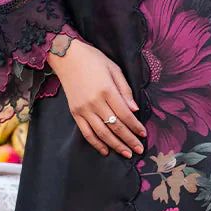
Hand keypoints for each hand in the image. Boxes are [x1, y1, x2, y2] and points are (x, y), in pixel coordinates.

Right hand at [47, 37, 146, 157]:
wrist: (67, 56)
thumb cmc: (93, 59)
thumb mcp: (114, 69)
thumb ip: (125, 90)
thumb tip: (135, 110)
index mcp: (107, 90)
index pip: (125, 115)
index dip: (136, 127)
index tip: (144, 134)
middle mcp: (95, 102)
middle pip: (115, 127)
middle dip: (129, 140)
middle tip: (139, 150)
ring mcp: (83, 109)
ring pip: (102, 133)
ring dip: (116, 145)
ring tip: (127, 153)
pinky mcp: (75, 113)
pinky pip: (86, 133)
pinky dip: (96, 143)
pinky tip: (106, 151)